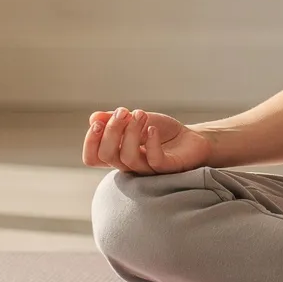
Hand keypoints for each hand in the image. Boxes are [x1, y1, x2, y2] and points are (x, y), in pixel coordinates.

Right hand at [82, 107, 214, 174]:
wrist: (191, 139)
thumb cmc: (162, 132)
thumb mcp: (136, 120)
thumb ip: (115, 119)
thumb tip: (94, 117)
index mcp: (118, 154)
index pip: (93, 158)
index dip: (90, 142)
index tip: (98, 123)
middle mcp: (129, 164)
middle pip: (107, 156)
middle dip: (112, 130)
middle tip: (123, 112)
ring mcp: (147, 169)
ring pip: (128, 158)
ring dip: (132, 131)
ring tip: (141, 114)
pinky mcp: (167, 169)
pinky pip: (154, 161)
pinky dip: (152, 142)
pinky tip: (153, 129)